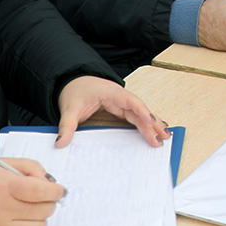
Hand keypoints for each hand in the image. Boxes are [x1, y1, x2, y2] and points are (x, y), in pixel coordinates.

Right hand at [0, 158, 63, 225]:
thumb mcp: (5, 164)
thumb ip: (31, 167)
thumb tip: (50, 182)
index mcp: (3, 186)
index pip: (40, 191)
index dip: (56, 191)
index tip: (60, 190)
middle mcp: (0, 210)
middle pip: (43, 210)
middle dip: (49, 201)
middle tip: (44, 196)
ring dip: (40, 217)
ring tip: (29, 208)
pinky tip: (20, 219)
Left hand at [56, 75, 170, 146]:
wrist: (73, 81)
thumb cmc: (75, 90)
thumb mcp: (69, 108)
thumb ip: (66, 126)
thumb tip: (60, 143)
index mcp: (111, 92)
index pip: (130, 101)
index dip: (142, 111)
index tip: (151, 122)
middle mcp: (120, 96)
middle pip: (140, 109)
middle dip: (152, 123)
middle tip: (162, 137)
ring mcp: (121, 102)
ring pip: (140, 113)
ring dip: (152, 124)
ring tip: (164, 136)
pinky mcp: (120, 108)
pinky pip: (135, 116)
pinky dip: (145, 123)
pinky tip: (154, 130)